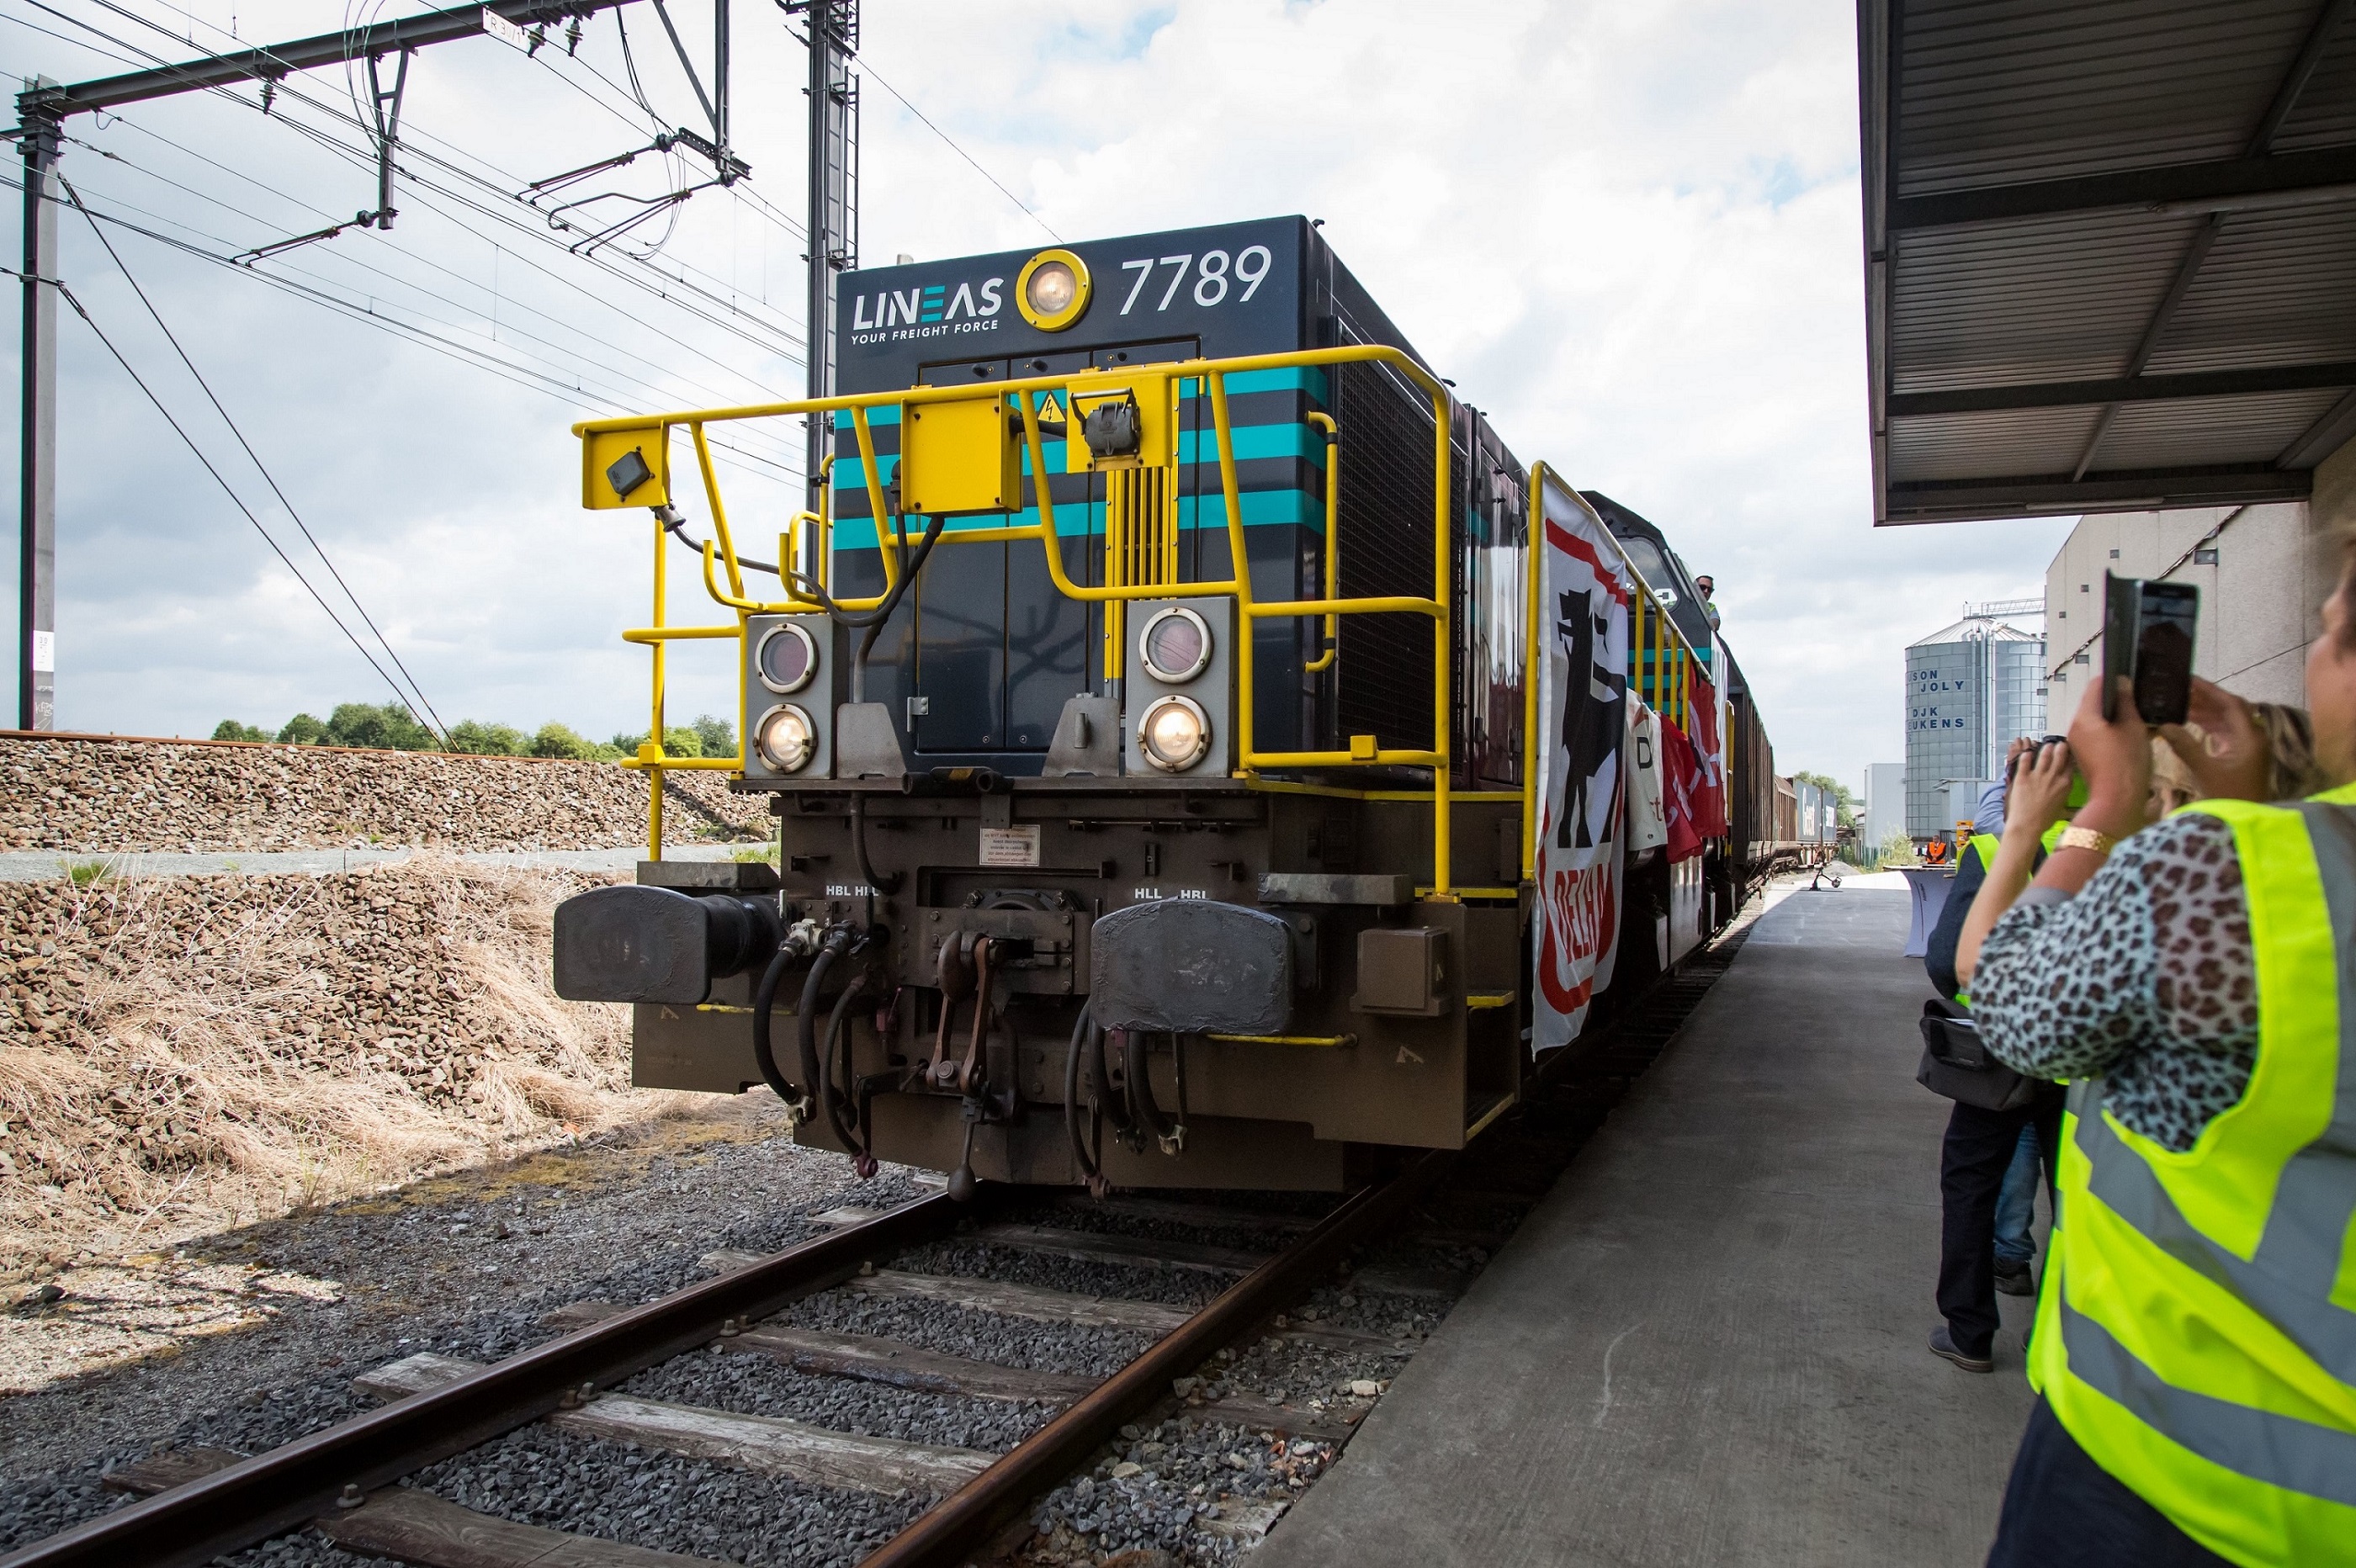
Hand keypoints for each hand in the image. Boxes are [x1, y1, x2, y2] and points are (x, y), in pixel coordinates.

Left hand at [2006, 739, 2073, 836]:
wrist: (2027, 826)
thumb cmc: (2045, 821)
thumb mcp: (2062, 808)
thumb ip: (2065, 797)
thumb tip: (2070, 799)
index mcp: (2065, 784)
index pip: (2071, 764)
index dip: (2070, 756)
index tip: (2070, 752)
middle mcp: (2053, 777)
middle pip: (2059, 755)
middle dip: (2060, 747)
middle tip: (2059, 743)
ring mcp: (2038, 775)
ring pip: (2044, 755)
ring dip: (2046, 748)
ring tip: (2047, 744)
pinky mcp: (2022, 777)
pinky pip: (2025, 761)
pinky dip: (2026, 755)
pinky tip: (2027, 752)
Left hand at [2068, 676, 2152, 833]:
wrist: (2117, 799)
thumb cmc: (2127, 762)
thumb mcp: (2133, 726)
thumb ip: (2126, 702)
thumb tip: (2121, 683)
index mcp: (2084, 717)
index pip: (2094, 686)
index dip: (2112, 680)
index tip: (2129, 680)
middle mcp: (2074, 727)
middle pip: (2094, 704)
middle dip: (2114, 701)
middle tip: (2136, 701)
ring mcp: (2077, 742)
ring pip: (2096, 720)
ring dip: (2113, 717)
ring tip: (2136, 719)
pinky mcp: (2083, 754)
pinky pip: (2095, 734)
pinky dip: (2109, 731)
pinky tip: (2128, 736)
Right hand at [2158, 678, 2267, 801]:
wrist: (2243, 823)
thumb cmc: (2229, 797)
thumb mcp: (2205, 771)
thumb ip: (2185, 746)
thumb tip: (2163, 725)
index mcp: (2250, 737)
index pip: (2231, 704)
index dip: (2210, 690)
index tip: (2188, 680)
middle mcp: (2253, 738)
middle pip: (2231, 709)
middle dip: (2206, 699)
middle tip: (2180, 690)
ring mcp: (2248, 747)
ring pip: (2227, 721)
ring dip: (2206, 711)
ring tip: (2180, 703)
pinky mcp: (2241, 756)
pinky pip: (2225, 733)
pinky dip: (2208, 725)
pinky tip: (2190, 722)